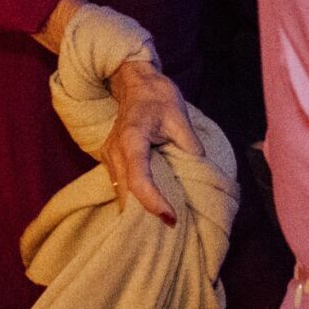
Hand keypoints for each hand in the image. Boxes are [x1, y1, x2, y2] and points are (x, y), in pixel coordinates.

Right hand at [99, 59, 202, 223]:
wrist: (136, 82)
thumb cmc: (158, 96)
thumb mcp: (179, 116)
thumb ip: (189, 144)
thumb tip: (200, 171)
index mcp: (131, 139)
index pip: (139, 179)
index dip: (153, 202)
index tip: (171, 217)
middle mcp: (114, 151)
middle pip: (126, 194)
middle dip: (145, 215)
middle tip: (171, 226)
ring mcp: (108, 156)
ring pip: (121, 193)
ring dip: (138, 209)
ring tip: (164, 220)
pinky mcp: (110, 160)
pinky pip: (120, 185)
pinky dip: (134, 198)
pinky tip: (152, 204)